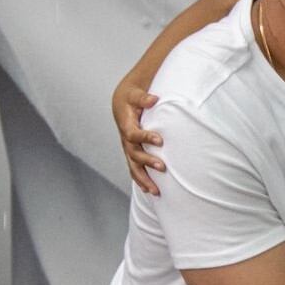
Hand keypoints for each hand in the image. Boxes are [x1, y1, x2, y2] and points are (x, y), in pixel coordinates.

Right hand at [113, 76, 163, 194]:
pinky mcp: (131, 152)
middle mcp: (125, 139)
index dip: (145, 137)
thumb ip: (143, 98)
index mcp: (126, 125)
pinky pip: (134, 169)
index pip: (133, 134)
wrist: (122, 101)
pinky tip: (150, 190)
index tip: (160, 140)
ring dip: (144, 179)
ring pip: (133, 167)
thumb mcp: (135, 93)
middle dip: (147, 162)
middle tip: (163, 167)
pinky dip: (141, 180)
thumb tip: (154, 99)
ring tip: (156, 191)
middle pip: (134, 154)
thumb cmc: (131, 96)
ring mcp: (128, 148)